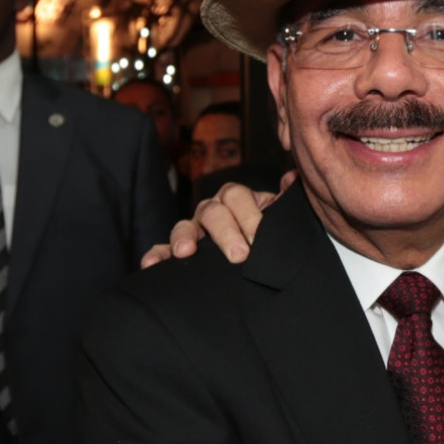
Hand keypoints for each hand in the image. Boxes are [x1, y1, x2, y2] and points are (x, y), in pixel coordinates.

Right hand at [140, 175, 291, 267]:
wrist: (259, 256)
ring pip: (184, 227)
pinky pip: (162, 249)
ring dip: (184, 237)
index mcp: (237, 200)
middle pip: (213, 212)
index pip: (237, 198)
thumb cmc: (268, 233)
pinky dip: (156, 255)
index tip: (258, 239)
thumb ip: (285, 201)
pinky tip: (151, 265)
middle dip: (226, 233)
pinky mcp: (178, 249)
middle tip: (240, 256)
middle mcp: (213, 210)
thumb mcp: (280, 217)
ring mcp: (194, 229)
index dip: (248, 216)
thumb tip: (292, 178)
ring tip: (186, 252)